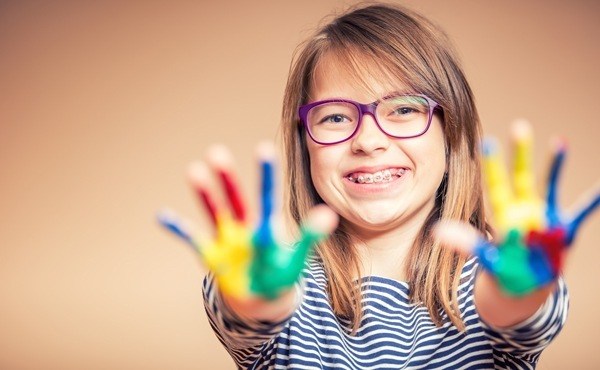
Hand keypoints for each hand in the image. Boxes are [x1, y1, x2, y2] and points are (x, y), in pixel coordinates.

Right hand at [157, 142, 337, 299]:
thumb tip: (329, 214)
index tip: (264, 147)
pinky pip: (193, 240)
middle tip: (216, 152)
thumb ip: (309, 236)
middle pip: (236, 200)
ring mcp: (227, 239)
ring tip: (194, 170)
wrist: (261, 298)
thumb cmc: (280, 273)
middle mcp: (245, 226)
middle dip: (227, 179)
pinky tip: (162, 214)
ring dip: (204, 195)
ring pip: (214, 213)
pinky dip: (179, 229)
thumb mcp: (296, 257)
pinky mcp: (212, 255)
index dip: (265, 176)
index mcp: (267, 226)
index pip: (267, 198)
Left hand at [437, 120, 598, 295]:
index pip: (497, 185)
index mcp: (504, 213)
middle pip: (522, 177)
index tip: (487, 141)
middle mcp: (524, 209)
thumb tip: (437, 231)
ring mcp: (545, 216)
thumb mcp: (485, 257)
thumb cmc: (503, 269)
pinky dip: (591, 201)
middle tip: (520, 126)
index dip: (493, 166)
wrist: (525, 286)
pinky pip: (579, 212)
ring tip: (560, 141)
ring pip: (550, 186)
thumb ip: (466, 243)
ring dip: (555, 166)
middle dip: (521, 155)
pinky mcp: (564, 229)